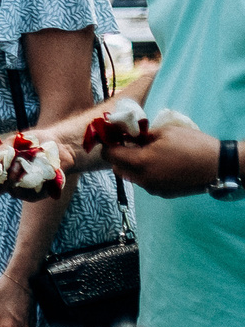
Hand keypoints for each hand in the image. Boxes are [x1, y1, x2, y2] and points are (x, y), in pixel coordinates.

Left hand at [103, 121, 221, 196]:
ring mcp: (152, 189)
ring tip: (147, 153)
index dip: (109, 144)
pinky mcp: (163, 193)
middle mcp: (142, 179)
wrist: (218, 165)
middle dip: (119, 155)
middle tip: (129, 143)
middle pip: (117, 168)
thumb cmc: (192, 145)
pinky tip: (159, 164)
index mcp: (140, 162)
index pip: (109, 155)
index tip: (114, 137)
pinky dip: (145, 173)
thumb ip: (142, 136)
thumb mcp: (165, 132)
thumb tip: (130, 138)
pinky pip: (145, 182)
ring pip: (131, 176)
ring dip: (132, 165)